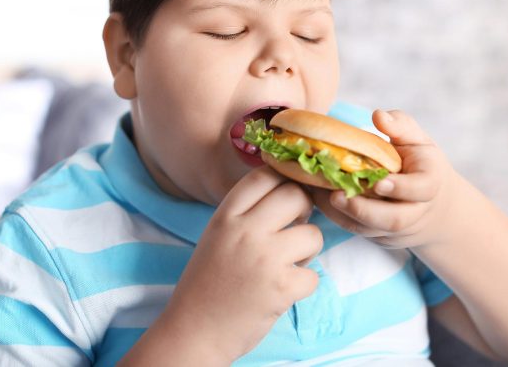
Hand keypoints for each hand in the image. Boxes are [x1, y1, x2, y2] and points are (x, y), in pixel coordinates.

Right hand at [158, 167, 322, 362]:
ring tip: (289, 263)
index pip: (263, 175)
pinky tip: (284, 290)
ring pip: (313, 234)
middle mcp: (245, 230)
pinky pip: (313, 275)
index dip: (283, 180)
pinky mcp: (282, 287)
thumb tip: (290, 193)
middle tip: (296, 226)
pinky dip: (304, 285)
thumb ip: (246, 214)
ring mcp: (265, 258)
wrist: (194, 331)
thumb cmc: (208, 283)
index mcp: (225, 216)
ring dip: (308, 250)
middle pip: (294, 195)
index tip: (287, 195)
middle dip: (304, 209)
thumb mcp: (217, 236)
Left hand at [311, 109, 459, 249]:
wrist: (433, 204)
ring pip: (373, 230)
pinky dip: (338, 218)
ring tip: (323, 197)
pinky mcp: (380, 236)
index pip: (421, 189)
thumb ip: (401, 126)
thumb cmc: (421, 164)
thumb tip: (378, 115)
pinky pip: (359, 232)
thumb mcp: (418, 141)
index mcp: (430, 183)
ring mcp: (397, 229)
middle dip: (365, 210)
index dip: (400, 188)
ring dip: (346, 216)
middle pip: (394, 219)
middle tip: (337, 195)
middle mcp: (416, 211)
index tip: (379, 183)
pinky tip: (319, 200)